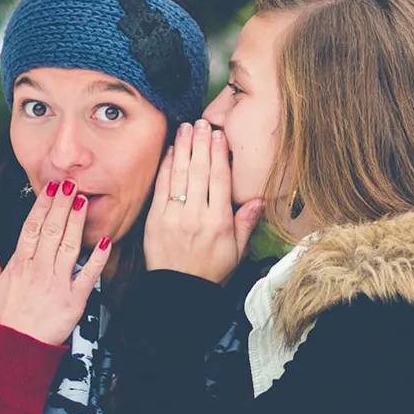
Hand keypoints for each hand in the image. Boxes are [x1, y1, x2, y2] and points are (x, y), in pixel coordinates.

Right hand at [0, 181, 112, 345]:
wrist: (9, 353)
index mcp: (17, 265)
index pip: (31, 228)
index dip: (42, 206)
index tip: (50, 189)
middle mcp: (37, 270)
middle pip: (51, 230)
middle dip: (61, 205)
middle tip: (70, 184)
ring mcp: (56, 284)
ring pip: (68, 245)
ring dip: (77, 222)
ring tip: (84, 201)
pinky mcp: (73, 301)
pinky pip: (88, 276)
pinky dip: (97, 258)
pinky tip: (106, 241)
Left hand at [144, 120, 264, 284]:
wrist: (179, 291)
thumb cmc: (210, 270)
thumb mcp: (237, 251)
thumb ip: (246, 223)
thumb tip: (258, 199)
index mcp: (219, 222)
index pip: (220, 180)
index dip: (219, 154)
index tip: (220, 135)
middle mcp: (196, 216)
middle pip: (200, 171)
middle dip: (201, 143)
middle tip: (203, 122)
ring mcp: (174, 216)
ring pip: (180, 175)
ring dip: (183, 148)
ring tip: (186, 127)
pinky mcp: (155, 219)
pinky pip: (161, 187)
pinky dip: (166, 167)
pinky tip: (171, 150)